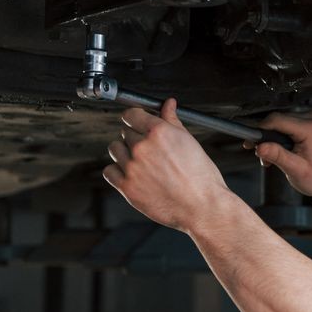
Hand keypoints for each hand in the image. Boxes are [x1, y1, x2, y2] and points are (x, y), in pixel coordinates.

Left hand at [103, 98, 232, 231]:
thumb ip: (173, 121)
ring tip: (140, 162)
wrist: (202, 207)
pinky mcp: (127, 187)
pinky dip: (116, 172)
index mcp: (159, 132)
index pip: (131, 114)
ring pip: (115, 149)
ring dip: (124, 153)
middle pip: (125, 132)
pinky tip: (130, 174)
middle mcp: (143, 147)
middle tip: (149, 150)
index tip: (136, 123)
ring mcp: (133, 167)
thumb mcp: (190, 142)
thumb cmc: (201, 178)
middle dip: (135, 138)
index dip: (135, 118)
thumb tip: (168, 105)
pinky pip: (109, 171)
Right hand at [246, 111, 311, 205]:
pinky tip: (283, 153)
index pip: (276, 120)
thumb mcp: (296, 170)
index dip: (260, 130)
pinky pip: (291, 125)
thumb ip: (277, 156)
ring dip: (274, 140)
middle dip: (266, 138)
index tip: (250, 142)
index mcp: (311, 129)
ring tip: (273, 159)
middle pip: (279, 121)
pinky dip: (283, 138)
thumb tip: (260, 146)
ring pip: (283, 123)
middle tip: (261, 156)